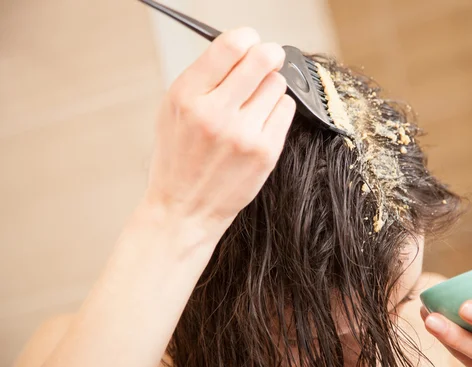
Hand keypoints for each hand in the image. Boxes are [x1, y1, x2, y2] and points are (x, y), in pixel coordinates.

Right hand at [144, 27, 294, 235]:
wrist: (184, 210)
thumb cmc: (177, 161)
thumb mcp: (171, 113)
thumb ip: (202, 79)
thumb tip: (238, 49)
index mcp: (187, 97)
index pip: (229, 46)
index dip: (246, 37)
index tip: (250, 41)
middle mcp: (215, 113)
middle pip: (262, 59)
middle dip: (268, 55)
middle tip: (267, 59)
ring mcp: (243, 134)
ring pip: (277, 84)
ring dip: (270, 88)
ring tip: (254, 105)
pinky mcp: (265, 152)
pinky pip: (286, 110)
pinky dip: (277, 111)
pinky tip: (261, 123)